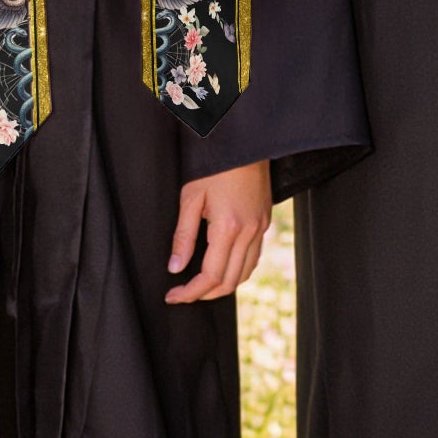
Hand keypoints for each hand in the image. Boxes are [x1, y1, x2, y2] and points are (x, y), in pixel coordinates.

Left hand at [165, 158, 271, 303]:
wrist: (245, 142)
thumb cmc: (215, 165)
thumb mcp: (191, 197)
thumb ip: (183, 236)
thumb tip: (175, 267)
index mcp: (228, 228)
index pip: (210, 276)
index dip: (190, 293)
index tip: (173, 295)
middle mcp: (249, 232)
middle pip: (229, 281)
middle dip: (205, 294)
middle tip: (183, 293)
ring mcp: (260, 227)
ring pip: (245, 272)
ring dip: (223, 285)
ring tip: (201, 285)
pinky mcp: (265, 220)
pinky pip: (254, 256)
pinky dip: (238, 269)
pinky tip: (223, 266)